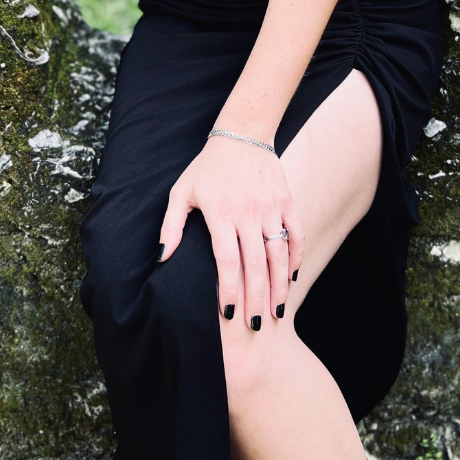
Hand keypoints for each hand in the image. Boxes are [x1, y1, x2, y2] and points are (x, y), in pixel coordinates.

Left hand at [158, 135, 305, 329]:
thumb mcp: (182, 192)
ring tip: (276, 310)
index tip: (230, 314)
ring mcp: (271, 206)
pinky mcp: (287, 201)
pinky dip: (297, 257)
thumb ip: (172, 226)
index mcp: (221, 212)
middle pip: (255, 264)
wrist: (243, 133)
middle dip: (256, 298)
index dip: (229, 290)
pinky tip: (292, 278)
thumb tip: (163, 259)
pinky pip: (296, 234)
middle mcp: (249, 212)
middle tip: (256, 325)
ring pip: (279, 253)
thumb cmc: (207, 167)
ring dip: (279, 285)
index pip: (227, 261)